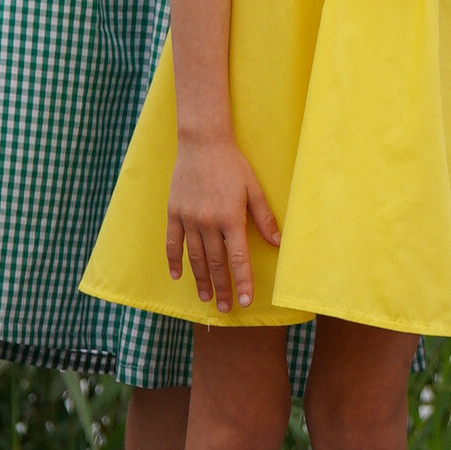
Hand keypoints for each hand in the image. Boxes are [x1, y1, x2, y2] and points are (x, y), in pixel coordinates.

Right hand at [165, 133, 280, 313]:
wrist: (203, 142)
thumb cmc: (232, 164)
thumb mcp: (254, 187)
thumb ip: (264, 217)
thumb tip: (277, 243)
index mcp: (231, 216)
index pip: (238, 257)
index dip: (243, 281)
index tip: (245, 302)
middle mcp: (209, 221)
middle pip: (216, 263)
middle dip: (222, 288)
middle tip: (225, 308)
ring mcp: (189, 218)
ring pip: (196, 257)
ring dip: (201, 280)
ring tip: (205, 298)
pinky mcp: (174, 212)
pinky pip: (172, 242)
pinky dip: (174, 261)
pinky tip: (176, 275)